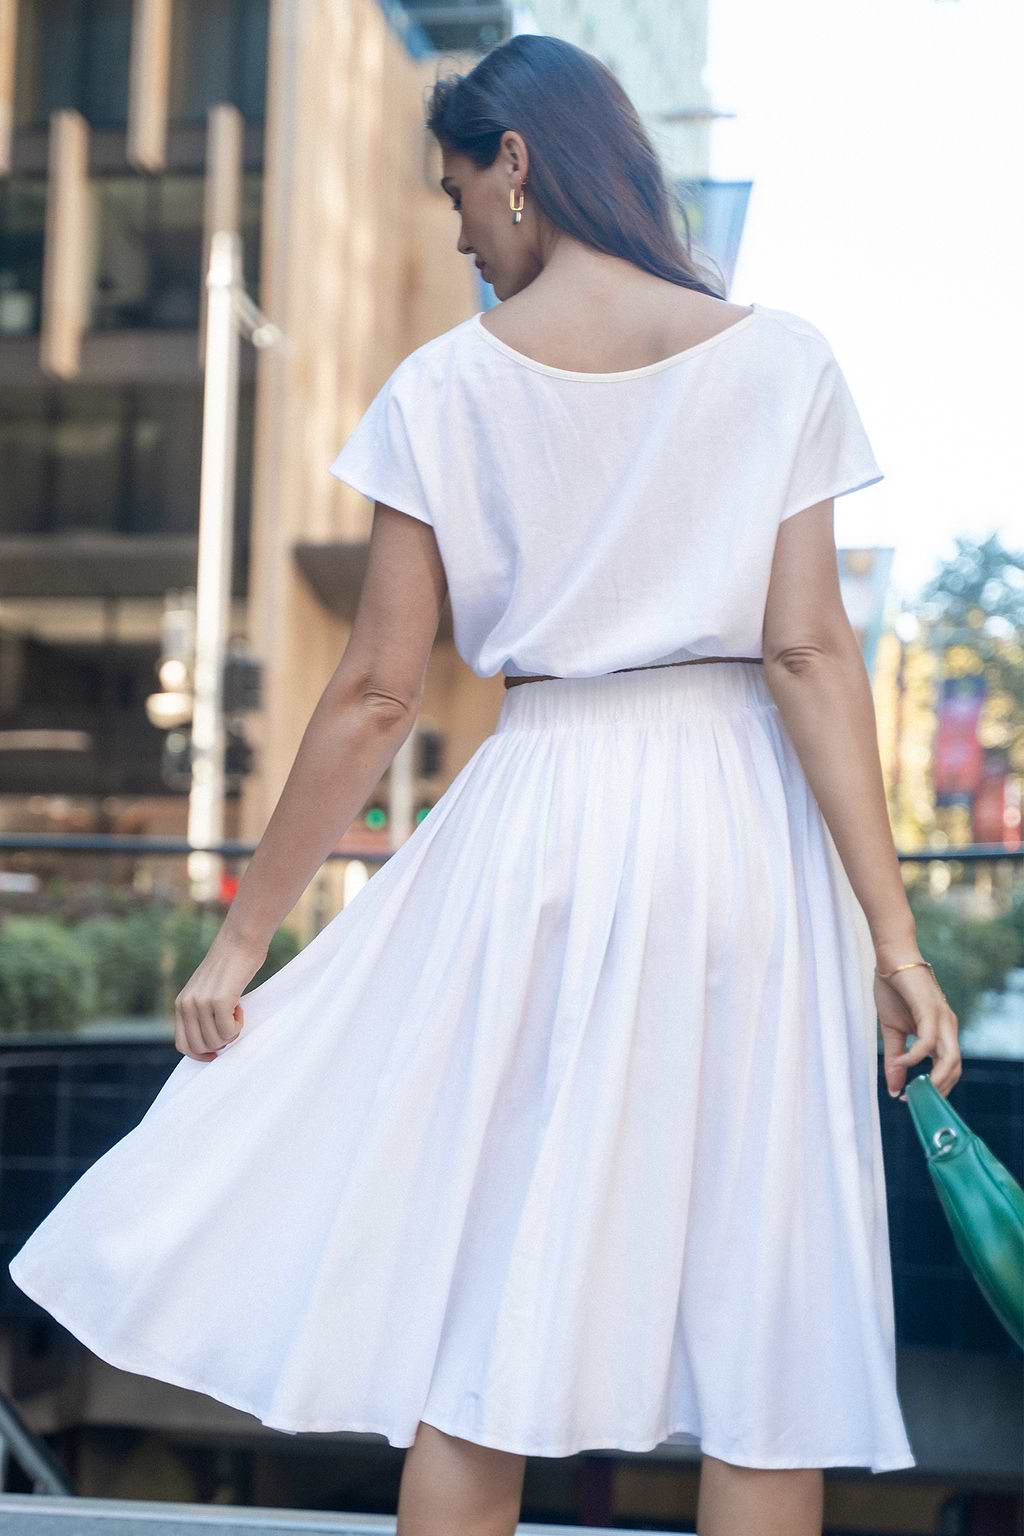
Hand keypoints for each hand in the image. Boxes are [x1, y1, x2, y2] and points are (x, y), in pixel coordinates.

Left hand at [174, 927, 268, 1061]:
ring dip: (231, 1033)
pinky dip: (238, 1026)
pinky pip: (228, 1030)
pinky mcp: (219, 1000)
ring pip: (216, 1041)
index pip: (183, 1045)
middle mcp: (186, 1005)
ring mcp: (201, 1003)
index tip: (217, 1052)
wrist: (240, 941)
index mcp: (180, 1004)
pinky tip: (240, 1007)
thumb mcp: (206, 990)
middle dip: (219, 1044)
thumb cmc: (230, 966)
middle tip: (231, 1024)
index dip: (201, 1054)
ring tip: (236, 1012)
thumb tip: (211, 1044)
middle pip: (200, 1047)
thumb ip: (201, 1012)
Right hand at [874, 959, 960, 1101]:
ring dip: (933, 1079)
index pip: (950, 1069)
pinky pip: (928, 1041)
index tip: (911, 1099)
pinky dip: (915, 1056)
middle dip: (936, 1089)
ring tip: (910, 1088)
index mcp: (942, 1033)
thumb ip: (895, 1059)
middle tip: (911, 1100)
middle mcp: (948, 1028)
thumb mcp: (892, 1031)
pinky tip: (900, 1061)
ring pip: (949, 1059)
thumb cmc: (893, 991)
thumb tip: (893, 1089)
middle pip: (955, 1069)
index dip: (935, 1088)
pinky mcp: (931, 1010)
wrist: (891, 959)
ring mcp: (942, 1019)